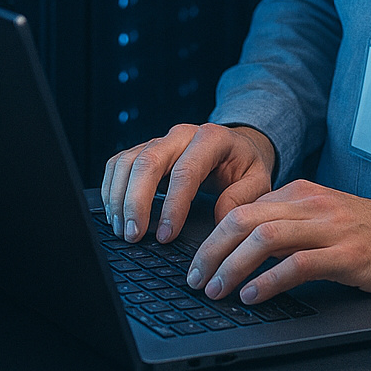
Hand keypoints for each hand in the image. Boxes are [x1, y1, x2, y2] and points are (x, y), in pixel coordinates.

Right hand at [101, 122, 275, 242]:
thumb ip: (243, 198)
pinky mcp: (144, 150)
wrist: (235, 147)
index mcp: (211, 139)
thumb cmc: (244, 166)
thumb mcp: (258, 180)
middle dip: (136, 201)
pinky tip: (116, 214)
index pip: (185, 171)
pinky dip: (112, 189)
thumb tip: (219, 219)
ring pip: (127, 161)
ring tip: (123, 230)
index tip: (165, 235)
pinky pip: (118, 164)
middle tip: (133, 235)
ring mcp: (159, 141)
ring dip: (119, 198)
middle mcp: (181, 135)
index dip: (173, 206)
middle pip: (148, 161)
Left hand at [184, 180, 370, 305]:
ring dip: (232, 266)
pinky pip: (298, 264)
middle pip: (244, 219)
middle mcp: (310, 204)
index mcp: (299, 193)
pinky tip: (253, 296)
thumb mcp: (319, 217)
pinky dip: (269, 281)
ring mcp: (329, 228)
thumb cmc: (364, 232)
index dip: (211, 237)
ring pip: (265, 238)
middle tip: (194, 280)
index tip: (195, 264)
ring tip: (216, 290)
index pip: (241, 208)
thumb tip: (237, 247)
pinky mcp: (346, 255)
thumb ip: (283, 224)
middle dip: (211, 251)